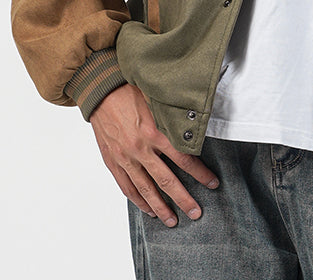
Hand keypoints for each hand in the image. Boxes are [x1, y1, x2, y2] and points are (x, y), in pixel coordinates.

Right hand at [90, 83, 218, 225]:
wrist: (100, 91)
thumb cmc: (130, 91)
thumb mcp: (156, 99)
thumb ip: (173, 115)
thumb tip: (195, 123)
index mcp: (155, 132)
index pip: (184, 158)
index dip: (200, 173)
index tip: (212, 183)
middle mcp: (141, 148)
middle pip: (166, 181)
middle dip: (183, 199)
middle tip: (196, 213)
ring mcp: (126, 158)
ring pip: (146, 190)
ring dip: (160, 208)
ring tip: (172, 220)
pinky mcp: (113, 162)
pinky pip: (127, 187)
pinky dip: (138, 201)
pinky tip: (148, 209)